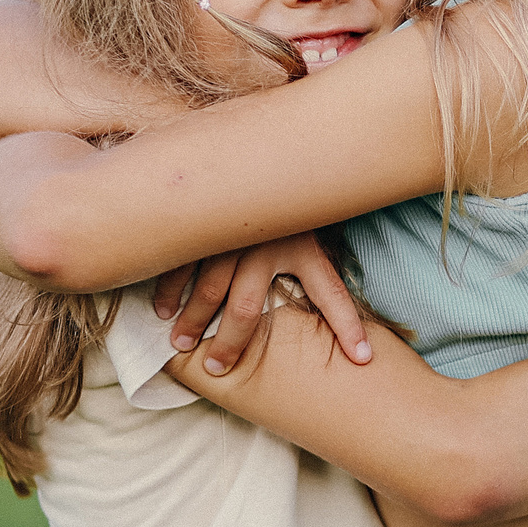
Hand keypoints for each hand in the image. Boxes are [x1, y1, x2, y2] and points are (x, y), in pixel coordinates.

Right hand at [151, 231, 370, 373]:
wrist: (261, 157)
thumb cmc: (290, 209)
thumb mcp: (316, 239)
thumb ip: (328, 279)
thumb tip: (362, 324)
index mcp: (304, 248)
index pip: (332, 292)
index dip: (350, 326)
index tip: (364, 358)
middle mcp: (266, 245)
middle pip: (245, 307)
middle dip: (230, 343)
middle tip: (217, 369)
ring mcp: (232, 235)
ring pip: (208, 287)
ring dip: (193, 320)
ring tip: (181, 345)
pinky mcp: (203, 223)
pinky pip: (182, 261)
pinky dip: (170, 287)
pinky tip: (163, 310)